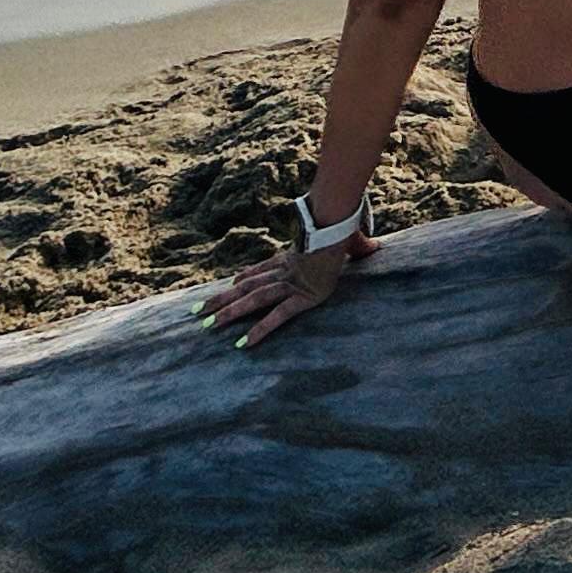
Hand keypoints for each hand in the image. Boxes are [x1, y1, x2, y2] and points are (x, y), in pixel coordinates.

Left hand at [202, 219, 384, 348]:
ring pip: (253, 300)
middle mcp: (284, 271)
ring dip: (228, 313)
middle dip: (221, 299)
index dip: (245, 278)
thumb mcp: (348, 240)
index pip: (262, 269)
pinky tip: (244, 344)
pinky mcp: (301, 297)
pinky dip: (260, 330)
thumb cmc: (344, 231)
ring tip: (207, 326)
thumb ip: (358, 245)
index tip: (231, 284)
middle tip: (197, 312)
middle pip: (247, 286)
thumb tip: (375, 246)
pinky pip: (276, 316)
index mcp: (291, 258)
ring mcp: (289, 283)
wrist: (337, 228)